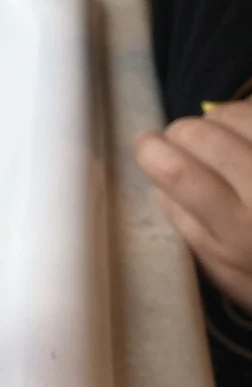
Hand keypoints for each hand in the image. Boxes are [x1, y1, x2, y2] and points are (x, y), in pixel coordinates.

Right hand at [135, 100, 251, 310]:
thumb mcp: (229, 272)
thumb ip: (191, 229)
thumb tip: (159, 184)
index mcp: (238, 232)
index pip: (181, 175)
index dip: (153, 151)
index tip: (144, 146)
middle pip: (204, 135)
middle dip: (180, 131)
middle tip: (179, 141)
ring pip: (237, 114)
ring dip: (215, 118)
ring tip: (216, 135)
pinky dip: (245, 114)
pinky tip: (245, 130)